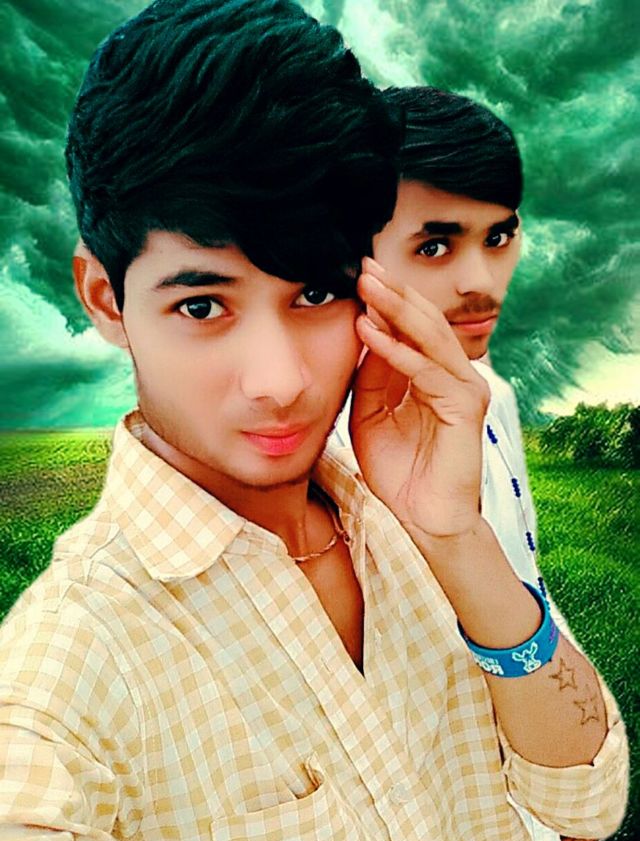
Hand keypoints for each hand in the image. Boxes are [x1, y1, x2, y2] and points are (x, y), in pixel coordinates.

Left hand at [350, 258, 489, 538]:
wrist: (422, 519)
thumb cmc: (398, 471)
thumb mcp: (371, 415)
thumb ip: (371, 376)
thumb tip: (363, 329)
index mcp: (433, 375)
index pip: (412, 328)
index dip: (387, 301)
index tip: (358, 274)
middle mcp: (454, 376)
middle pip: (424, 322)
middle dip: (393, 293)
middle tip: (364, 265)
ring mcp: (464, 389)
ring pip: (429, 337)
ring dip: (395, 309)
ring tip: (366, 284)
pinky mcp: (465, 407)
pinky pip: (426, 371)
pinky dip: (396, 350)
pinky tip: (369, 332)